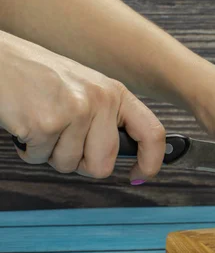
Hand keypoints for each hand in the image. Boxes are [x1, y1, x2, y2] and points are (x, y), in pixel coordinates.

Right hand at [0, 31, 165, 182]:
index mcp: (115, 93)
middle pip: (103, 164)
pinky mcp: (46, 123)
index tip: (140, 175)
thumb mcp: (86, 89)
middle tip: (63, 141)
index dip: (150, 161)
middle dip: (80, 164)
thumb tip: (129, 154)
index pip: (152, 132)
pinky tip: (25, 124)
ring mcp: (74, 111)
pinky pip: (40, 159)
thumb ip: (107, 118)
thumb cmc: (40, 77)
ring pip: (69, 165)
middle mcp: (100, 100)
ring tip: (41, 124)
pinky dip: (29, 150)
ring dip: (50, 154)